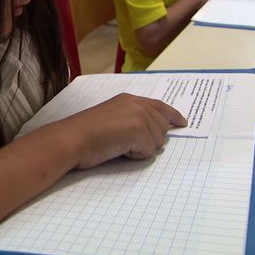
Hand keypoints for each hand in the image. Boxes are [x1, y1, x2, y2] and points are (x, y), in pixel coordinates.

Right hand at [56, 93, 186, 168]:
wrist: (72, 138)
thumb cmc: (84, 134)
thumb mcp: (111, 118)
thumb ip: (131, 120)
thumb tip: (150, 136)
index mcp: (129, 99)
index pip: (159, 106)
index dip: (173, 115)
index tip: (182, 123)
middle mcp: (137, 104)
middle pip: (162, 127)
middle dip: (150, 140)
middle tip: (126, 144)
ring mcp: (140, 116)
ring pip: (158, 141)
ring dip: (141, 149)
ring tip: (118, 146)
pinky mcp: (140, 130)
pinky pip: (150, 151)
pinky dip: (136, 155)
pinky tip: (119, 150)